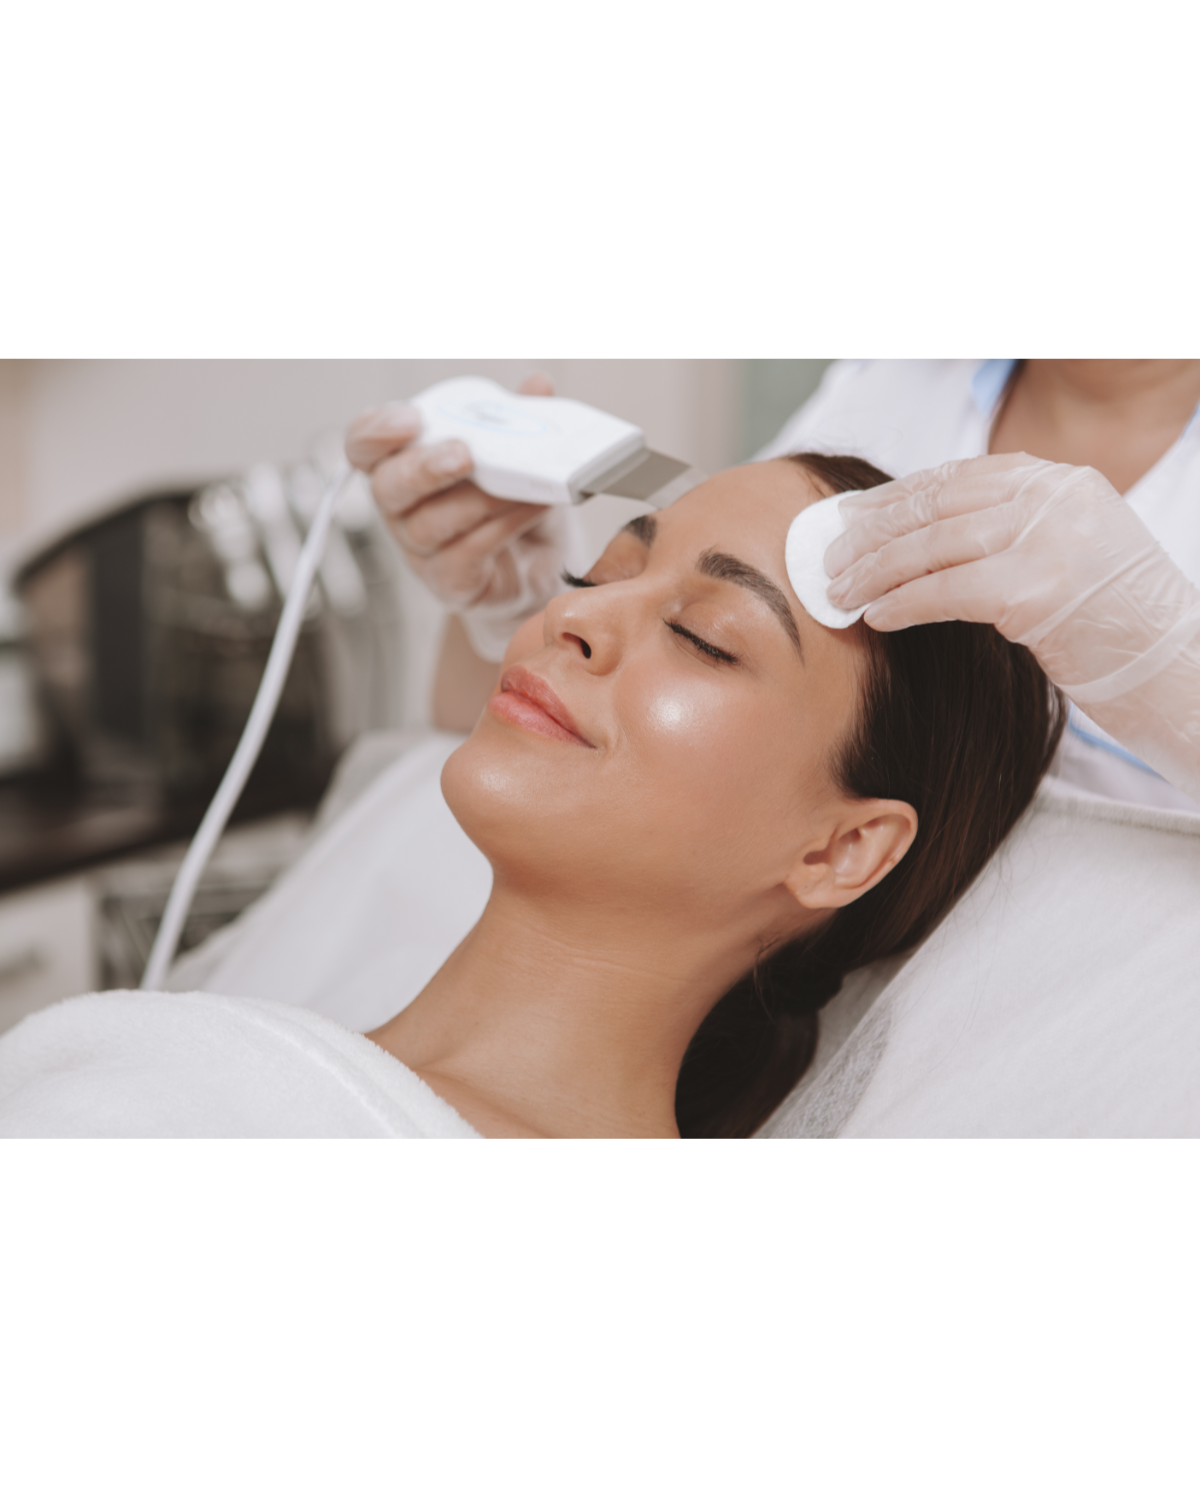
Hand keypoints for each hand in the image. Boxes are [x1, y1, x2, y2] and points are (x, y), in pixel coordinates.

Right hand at [345, 374, 571, 657]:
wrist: (537, 564)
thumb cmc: (511, 504)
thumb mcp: (515, 454)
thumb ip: (519, 419)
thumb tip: (537, 385)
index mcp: (403, 464)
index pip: (364, 445)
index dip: (376, 432)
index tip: (410, 419)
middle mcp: (402, 509)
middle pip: (388, 488)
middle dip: (425, 468)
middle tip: (464, 454)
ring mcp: (421, 550)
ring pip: (431, 524)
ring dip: (479, 499)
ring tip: (522, 483)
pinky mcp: (451, 582)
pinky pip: (466, 555)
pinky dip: (502, 527)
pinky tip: (531, 508)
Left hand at [824, 452, 1199, 799]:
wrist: (1171, 668)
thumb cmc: (1109, 623)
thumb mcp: (1065, 552)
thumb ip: (1005, 532)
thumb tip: (916, 538)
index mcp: (1059, 481)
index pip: (957, 478)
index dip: (896, 499)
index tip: (853, 518)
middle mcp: (1054, 498)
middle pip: (937, 506)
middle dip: (874, 534)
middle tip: (830, 560)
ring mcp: (1048, 540)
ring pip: (932, 546)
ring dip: (876, 572)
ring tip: (841, 594)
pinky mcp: (1037, 590)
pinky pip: (946, 592)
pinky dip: (902, 604)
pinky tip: (875, 617)